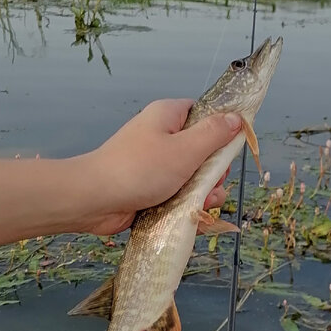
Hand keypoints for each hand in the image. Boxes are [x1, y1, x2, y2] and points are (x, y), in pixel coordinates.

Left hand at [79, 100, 241, 235]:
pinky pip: (177, 194)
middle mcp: (161, 137)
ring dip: (202, 193)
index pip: (204, 114)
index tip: (230, 149)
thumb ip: (214, 134)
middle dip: (214, 172)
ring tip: (200, 204)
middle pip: (203, 150)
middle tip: (212, 184)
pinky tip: (190, 216)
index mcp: (168, 116)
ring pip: (193, 177)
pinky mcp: (149, 188)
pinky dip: (185, 205)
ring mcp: (154, 164)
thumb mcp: (185, 149)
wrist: (93, 200)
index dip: (222, 130)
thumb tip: (237, 118)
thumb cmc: (138, 169)